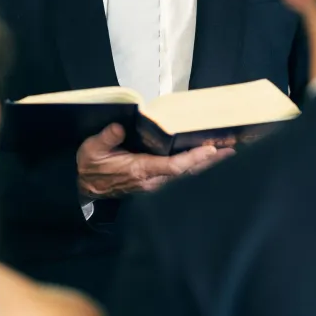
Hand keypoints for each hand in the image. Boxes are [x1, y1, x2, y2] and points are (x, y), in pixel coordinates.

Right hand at [77, 123, 233, 199]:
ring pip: (185, 176)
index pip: (172, 166)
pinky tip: (205, 159)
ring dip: (205, 165)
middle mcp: (152, 180)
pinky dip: (195, 167)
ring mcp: (154, 184)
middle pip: (186, 172)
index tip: (209, 149)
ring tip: (225, 151)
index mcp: (140, 170)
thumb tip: (119, 127)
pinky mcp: (154, 183)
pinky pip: (179, 176)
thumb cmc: (90, 166)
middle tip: (230, 149)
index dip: (192, 159)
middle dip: (208, 161)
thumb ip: (106, 138)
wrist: (85, 187)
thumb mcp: (91, 150)